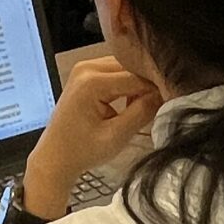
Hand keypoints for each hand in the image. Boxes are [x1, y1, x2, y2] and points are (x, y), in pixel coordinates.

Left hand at [24, 57, 163, 214]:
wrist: (55, 156)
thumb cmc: (82, 151)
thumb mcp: (116, 136)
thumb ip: (141, 112)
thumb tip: (163, 94)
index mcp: (92, 82)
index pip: (136, 77)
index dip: (156, 90)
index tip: (169, 103)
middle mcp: (87, 67)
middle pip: (131, 67)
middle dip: (147, 85)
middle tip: (158, 106)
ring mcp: (84, 68)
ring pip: (125, 67)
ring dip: (137, 84)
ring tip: (143, 107)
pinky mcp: (85, 74)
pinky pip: (115, 72)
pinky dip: (126, 84)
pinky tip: (128, 103)